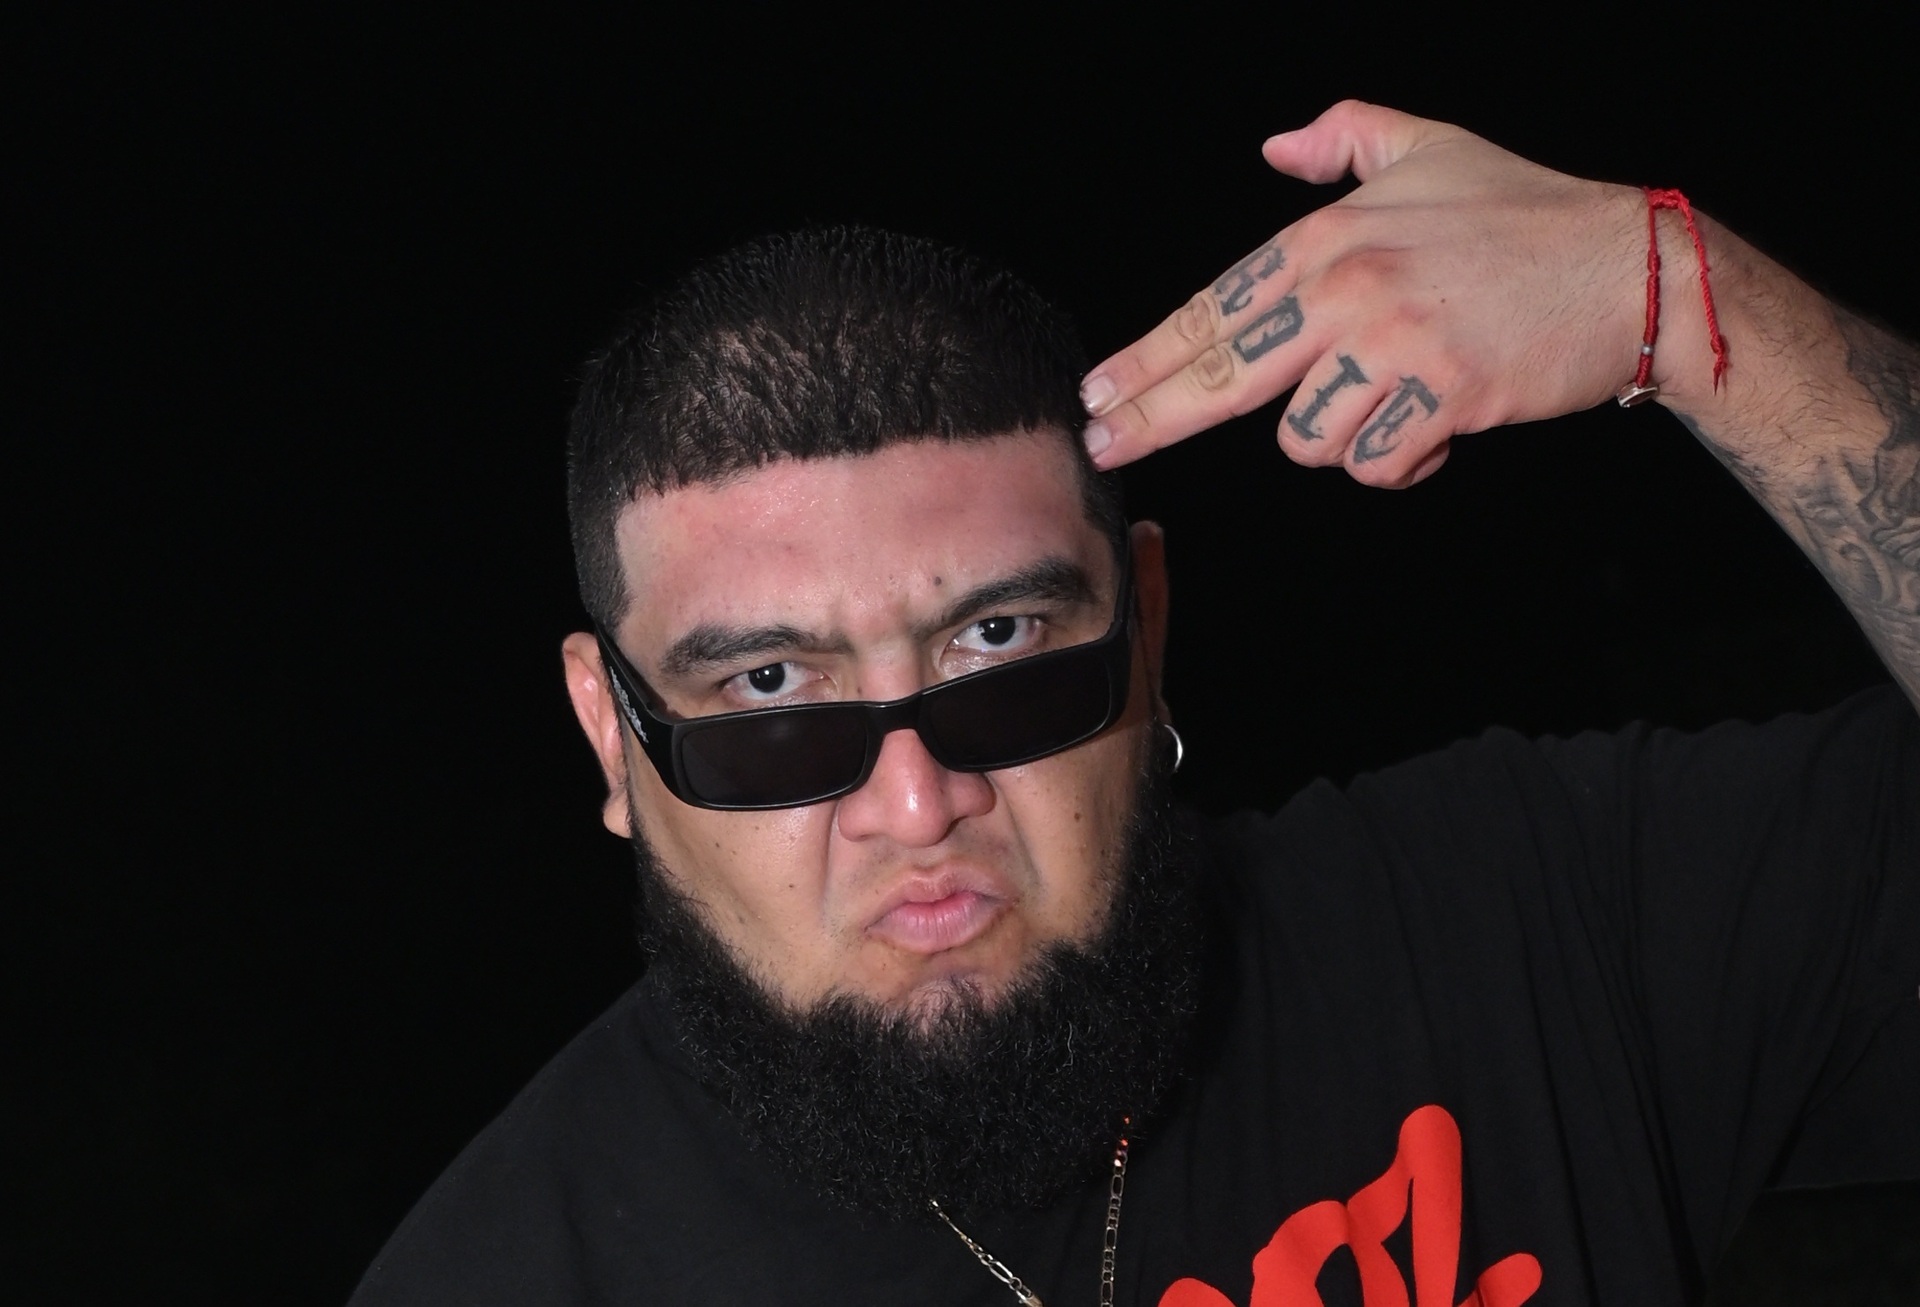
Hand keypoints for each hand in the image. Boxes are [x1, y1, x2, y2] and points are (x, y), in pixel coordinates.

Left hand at [1080, 101, 1651, 485]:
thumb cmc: (1523, 211)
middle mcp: (1348, 288)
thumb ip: (1344, 135)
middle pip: (1222, 375)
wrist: (1628, 265)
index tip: (1099, 390)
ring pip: (1307, 438)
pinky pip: (1377, 464)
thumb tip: (1276, 145)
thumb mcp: (1428, 145)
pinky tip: (1434, 428)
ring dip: (1342, 437)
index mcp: (1328, 237)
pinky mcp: (1443, 396)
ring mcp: (1394, 344)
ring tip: (1393, 401)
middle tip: (1106, 444)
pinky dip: (1401, 461)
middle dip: (1152, 416)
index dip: (1147, 356)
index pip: (1214, 309)